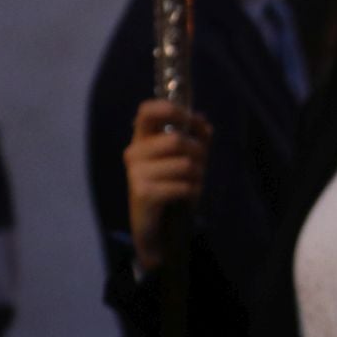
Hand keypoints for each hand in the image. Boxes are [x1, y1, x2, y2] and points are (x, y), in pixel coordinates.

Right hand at [123, 100, 210, 271]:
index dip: (170, 109)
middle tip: (201, 166)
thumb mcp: (187, 158)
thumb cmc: (172, 186)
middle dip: (199, 153)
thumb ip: (195, 137)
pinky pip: (183, 185)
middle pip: (176, 140)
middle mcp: (134, 153)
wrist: (157, 227)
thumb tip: (202, 119)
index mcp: (142, 140)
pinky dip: (193, 191)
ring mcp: (136, 173)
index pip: (146, 111)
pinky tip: (186, 196)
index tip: (189, 118)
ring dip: (198, 175)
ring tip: (192, 183)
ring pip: (184, 164)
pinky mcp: (144, 193)